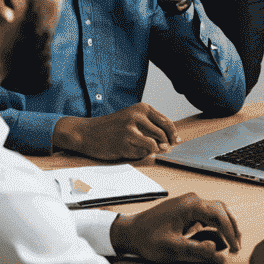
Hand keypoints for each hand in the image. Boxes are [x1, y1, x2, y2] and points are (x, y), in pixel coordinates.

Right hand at [53, 103, 177, 160]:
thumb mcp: (132, 118)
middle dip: (166, 144)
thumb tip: (169, 142)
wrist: (87, 132)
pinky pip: (141, 153)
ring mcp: (130, 130)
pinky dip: (139, 155)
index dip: (173, 133)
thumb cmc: (112, 126)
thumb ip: (150, 126)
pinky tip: (130, 150)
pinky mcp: (123, 143)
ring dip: (152, 150)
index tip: (176, 141)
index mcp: (141, 108)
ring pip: (153, 145)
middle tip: (165, 149)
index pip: (166, 121)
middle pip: (162, 134)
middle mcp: (137, 116)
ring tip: (141, 148)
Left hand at [110, 192, 240, 263]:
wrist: (129, 232)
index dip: (231, 233)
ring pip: (216, 212)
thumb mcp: (173, 248)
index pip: (220, 216)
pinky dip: (215, 227)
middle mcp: (192, 200)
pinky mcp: (186, 210)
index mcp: (191, 205)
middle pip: (222, 210)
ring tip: (232, 244)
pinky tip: (217, 240)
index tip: (236, 249)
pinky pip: (207, 216)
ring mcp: (189, 204)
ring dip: (225, 226)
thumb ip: (198, 252)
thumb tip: (220, 257)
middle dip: (232, 228)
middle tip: (237, 246)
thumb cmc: (147, 238)